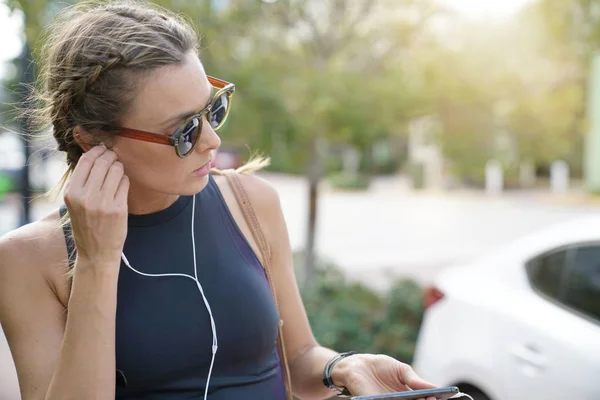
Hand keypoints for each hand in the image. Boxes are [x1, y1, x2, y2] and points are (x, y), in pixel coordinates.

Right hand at [64, 145, 129, 266]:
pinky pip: (125, 183)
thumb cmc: (86, 225)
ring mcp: (103, 203)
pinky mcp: (118, 209)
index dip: (97, 151)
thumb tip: (94, 155)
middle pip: (103, 163)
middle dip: (111, 157)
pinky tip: (121, 185)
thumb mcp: (75, 203)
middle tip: (114, 158)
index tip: (103, 150)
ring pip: (116, 171)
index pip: (86, 161)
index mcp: (72, 193)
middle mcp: (86, 197)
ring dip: (119, 167)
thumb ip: (81, 181)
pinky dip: (125, 180)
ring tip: (118, 172)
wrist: (96, 252)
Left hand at [332, 354, 436, 399]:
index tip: (440, 396)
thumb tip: (434, 388)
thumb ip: (414, 379)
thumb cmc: (379, 366)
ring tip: (422, 399)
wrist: (356, 365)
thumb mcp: (400, 370)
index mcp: (409, 395)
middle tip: (431, 399)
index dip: (432, 399)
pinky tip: (406, 398)